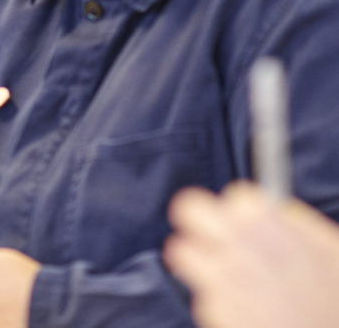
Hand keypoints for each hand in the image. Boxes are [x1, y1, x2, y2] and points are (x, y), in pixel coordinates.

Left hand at [165, 182, 338, 327]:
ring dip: (197, 257)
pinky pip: (201, 294)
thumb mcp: (328, 249)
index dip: (244, 210)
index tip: (250, 222)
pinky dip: (218, 299)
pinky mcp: (212, 311)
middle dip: (200, 218)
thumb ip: (292, 221)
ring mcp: (218, 278)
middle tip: (212, 232)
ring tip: (219, 269)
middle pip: (187, 207)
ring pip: (180, 250)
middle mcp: (233, 244)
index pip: (234, 194)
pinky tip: (244, 306)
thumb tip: (270, 208)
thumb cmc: (333, 301)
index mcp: (265, 221)